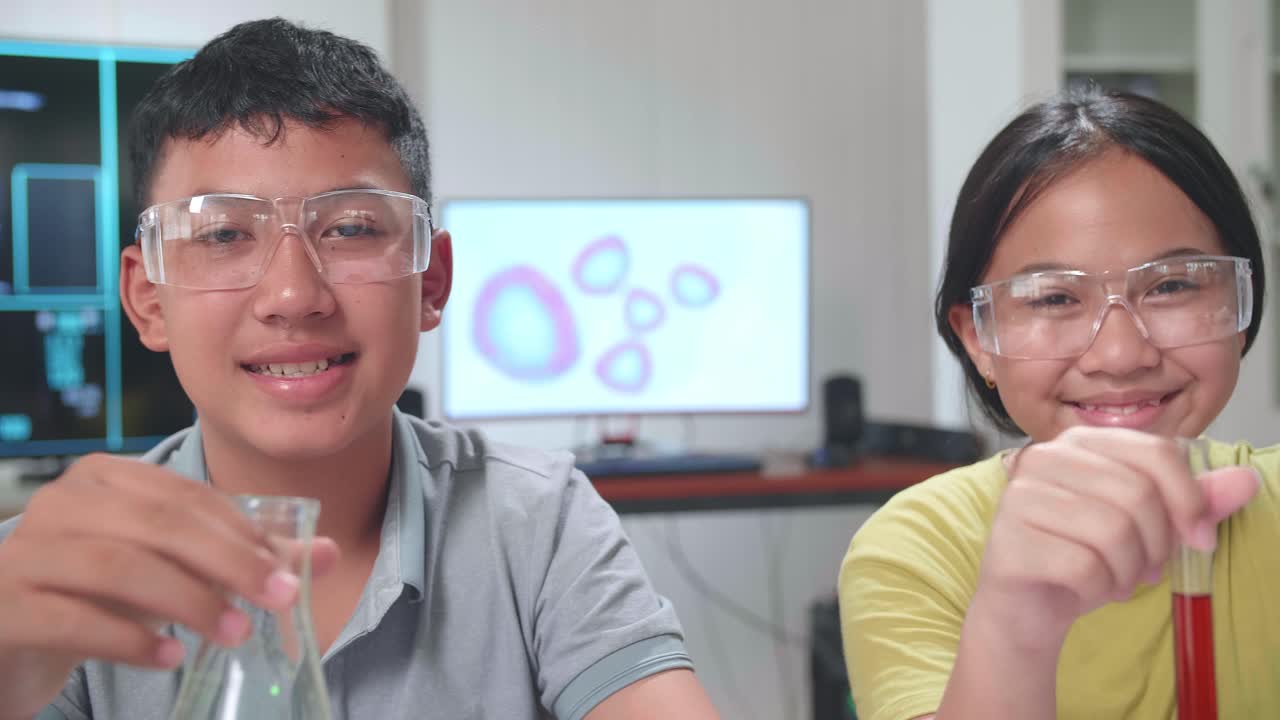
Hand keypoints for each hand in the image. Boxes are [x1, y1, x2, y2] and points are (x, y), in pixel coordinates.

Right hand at [0, 453, 339, 717]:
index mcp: (105, 478)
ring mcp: (27, 551)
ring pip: (119, 566)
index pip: (186, 497)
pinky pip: (73, 618)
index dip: (243, 534)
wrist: (10, 635)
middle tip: (276, 601)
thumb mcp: (170, 570)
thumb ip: (243, 557)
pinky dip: (129, 638)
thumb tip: (327, 553)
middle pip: (159, 525)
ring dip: (188, 601)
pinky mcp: (5, 603)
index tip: (288, 573)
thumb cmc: (98, 594)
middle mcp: (62, 502)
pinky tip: (169, 658)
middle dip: (228, 563)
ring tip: (233, 633)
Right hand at [971, 427, 1257, 651]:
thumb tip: (1247, 480)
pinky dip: (1098, 589)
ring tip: (1115, 578)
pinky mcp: (1009, 540)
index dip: (1190, 499)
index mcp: (1078, 442)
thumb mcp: (1147, 525)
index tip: (1199, 538)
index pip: (1155, 452)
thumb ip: (1192, 501)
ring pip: (1112, 531)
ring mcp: (1020, 497)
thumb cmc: (1084, 555)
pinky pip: (1083, 567)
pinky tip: (1086, 589)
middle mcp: (1042, 458)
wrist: (1027, 606)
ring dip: (1127, 571)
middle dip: (1157, 545)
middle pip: (1136, 494)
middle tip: (1145, 568)